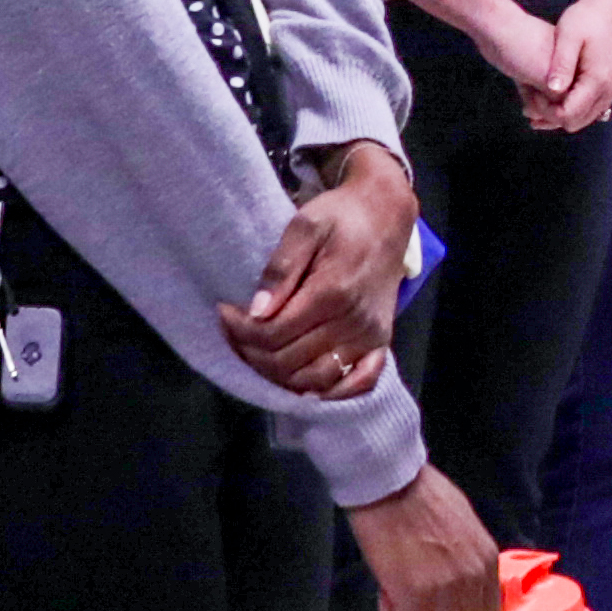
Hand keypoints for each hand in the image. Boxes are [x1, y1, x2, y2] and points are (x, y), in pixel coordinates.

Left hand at [222, 144, 416, 399]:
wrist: (386, 217)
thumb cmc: (340, 218)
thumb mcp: (304, 227)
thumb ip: (280, 269)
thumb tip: (257, 311)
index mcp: (333, 292)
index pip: (274, 334)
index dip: (241, 331)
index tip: (225, 312)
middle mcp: (354, 323)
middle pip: (289, 362)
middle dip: (252, 353)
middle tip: (235, 332)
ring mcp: (370, 338)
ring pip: (314, 380)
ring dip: (279, 376)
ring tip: (259, 352)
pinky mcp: (380, 344)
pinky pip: (354, 386)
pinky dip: (326, 393)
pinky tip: (301, 384)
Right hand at [345, 469, 500, 610]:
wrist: (390, 485)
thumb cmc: (422, 496)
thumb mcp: (466, 527)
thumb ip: (470, 560)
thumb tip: (463, 583)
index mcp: (488, 561)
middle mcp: (473, 581)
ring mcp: (445, 593)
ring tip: (404, 604)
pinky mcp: (412, 598)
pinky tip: (389, 598)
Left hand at [523, 0, 611, 131]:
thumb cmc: (587, 17)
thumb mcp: (568, 36)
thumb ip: (561, 64)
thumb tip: (553, 89)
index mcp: (598, 79)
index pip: (570, 114)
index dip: (548, 113)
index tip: (531, 101)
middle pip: (580, 121)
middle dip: (555, 117)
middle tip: (532, 105)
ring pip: (589, 116)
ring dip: (567, 113)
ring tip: (541, 101)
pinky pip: (596, 105)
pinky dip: (578, 104)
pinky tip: (560, 93)